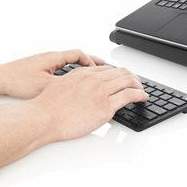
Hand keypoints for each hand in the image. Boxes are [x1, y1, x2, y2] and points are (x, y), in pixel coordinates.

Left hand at [0, 49, 103, 98]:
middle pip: (74, 57)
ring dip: (78, 68)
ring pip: (66, 63)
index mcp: (53, 57)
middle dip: (88, 63)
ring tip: (88, 77)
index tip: (99, 69)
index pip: (78, 54)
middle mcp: (49, 58)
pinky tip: (68, 84)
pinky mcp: (37, 70)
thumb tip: (80, 88)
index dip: (91, 61)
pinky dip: (67, 74)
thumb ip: (64, 85)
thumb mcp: (46, 84)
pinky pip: (58, 69)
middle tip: (101, 68)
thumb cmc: (17, 80)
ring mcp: (43, 63)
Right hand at [29, 65, 148, 141]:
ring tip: (143, 90)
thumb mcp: (59, 86)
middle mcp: (93, 79)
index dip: (118, 73)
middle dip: (132, 77)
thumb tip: (80, 90)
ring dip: (139, 85)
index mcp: (82, 73)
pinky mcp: (105, 106)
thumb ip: (73, 84)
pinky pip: (129, 95)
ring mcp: (100, 91)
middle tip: (137, 83)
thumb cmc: (46, 108)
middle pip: (121, 72)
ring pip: (128, 81)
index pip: (107, 69)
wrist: (43, 118)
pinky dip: (140, 95)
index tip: (123, 78)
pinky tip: (143, 97)